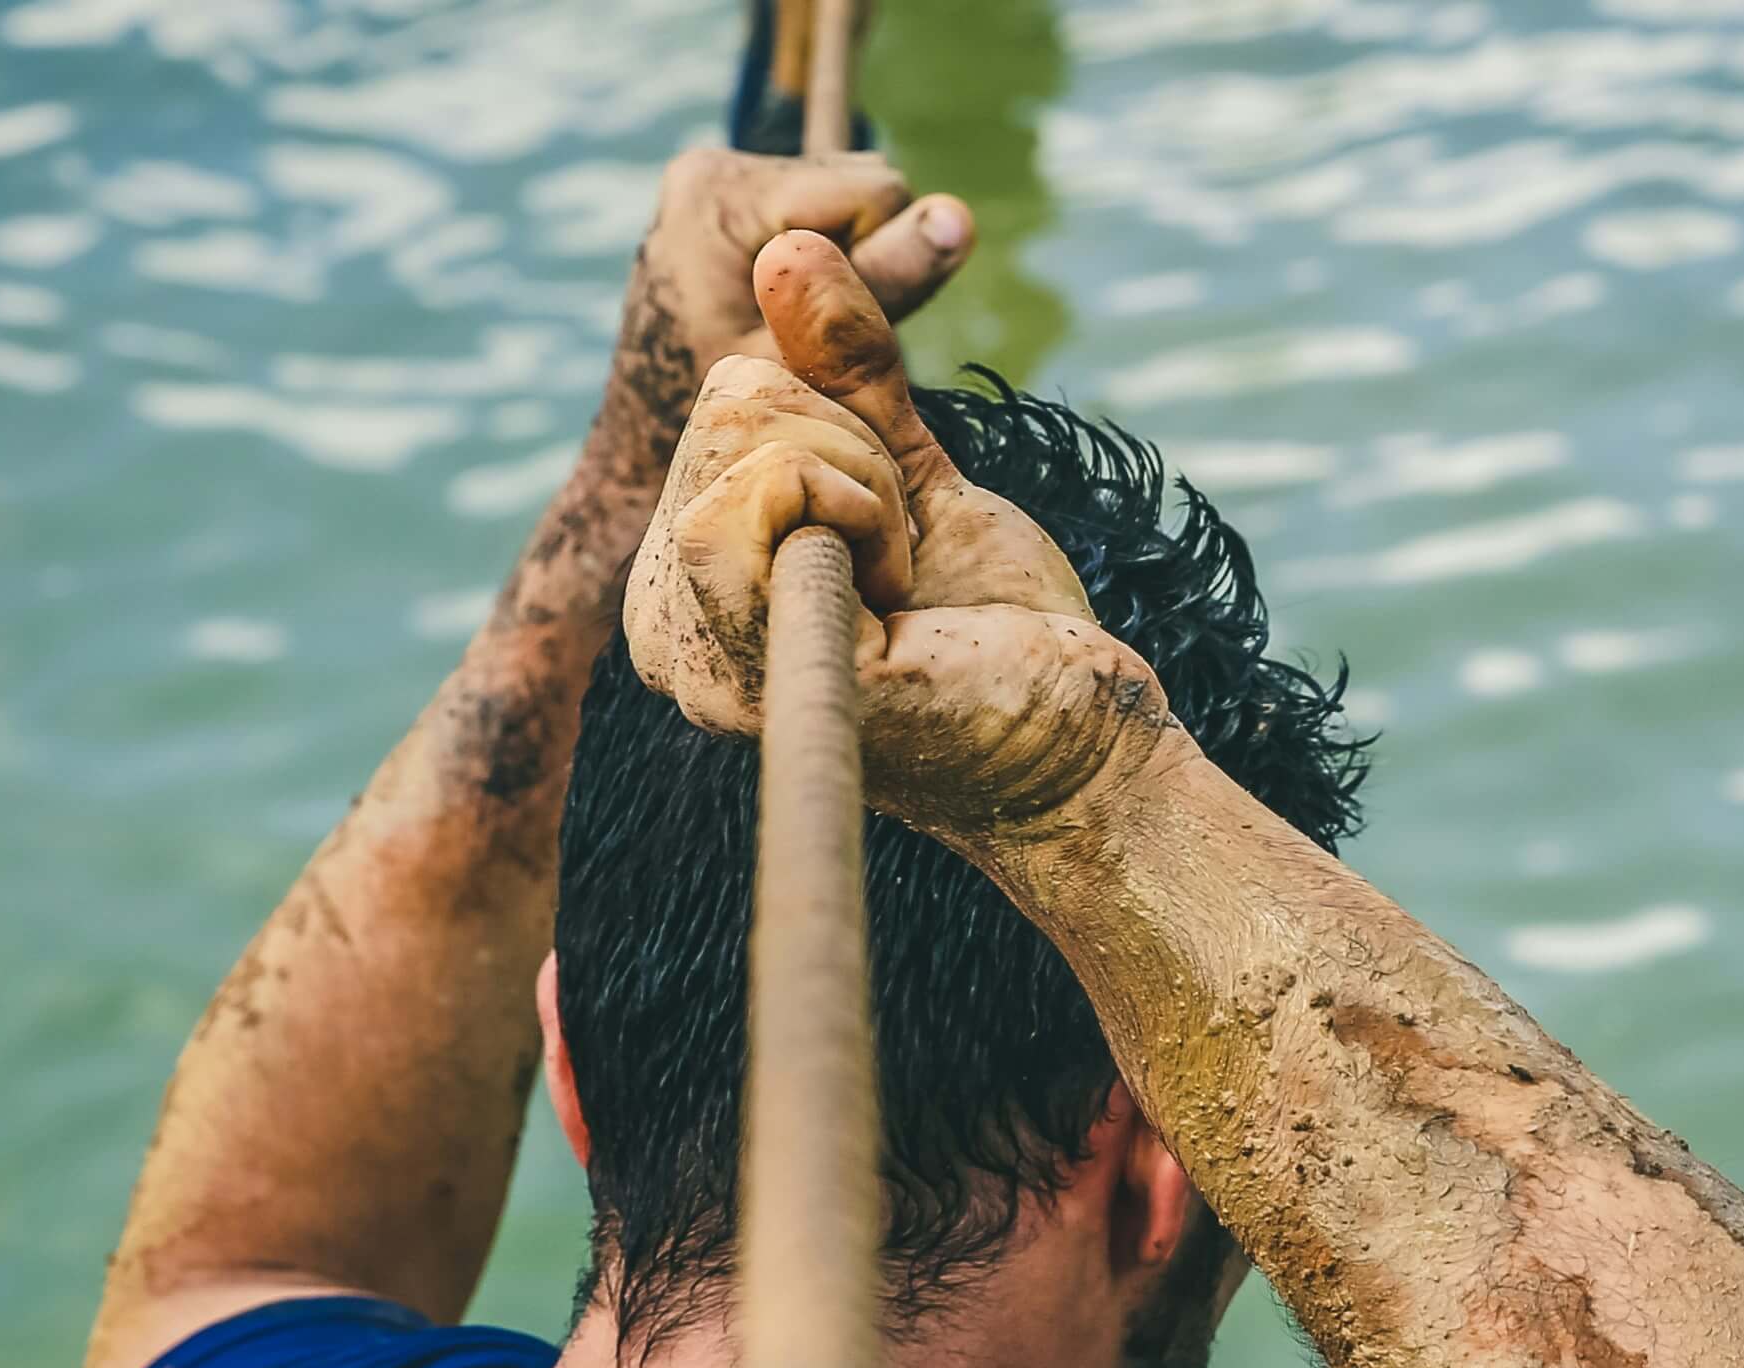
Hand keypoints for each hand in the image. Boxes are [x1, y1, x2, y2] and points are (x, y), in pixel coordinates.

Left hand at [597, 148, 971, 474]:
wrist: (647, 455)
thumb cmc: (731, 425)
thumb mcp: (818, 361)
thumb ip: (885, 285)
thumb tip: (959, 216)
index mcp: (721, 193)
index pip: (875, 194)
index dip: (884, 269)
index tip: (839, 336)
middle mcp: (715, 170)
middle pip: (866, 188)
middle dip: (868, 263)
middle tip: (821, 342)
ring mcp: (719, 182)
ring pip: (854, 202)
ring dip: (853, 267)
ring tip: (803, 334)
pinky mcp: (730, 202)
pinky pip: (826, 215)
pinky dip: (830, 265)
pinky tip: (793, 317)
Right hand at [623, 231, 1173, 842]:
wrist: (1078, 744)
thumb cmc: (997, 629)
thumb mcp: (912, 471)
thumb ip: (847, 371)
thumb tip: (789, 248)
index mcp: (683, 586)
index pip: (721, 401)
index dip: (835, 427)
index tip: (892, 532)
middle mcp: (666, 627)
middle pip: (730, 401)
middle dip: (854, 447)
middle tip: (905, 561)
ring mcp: (704, 656)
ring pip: (750, 433)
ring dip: (869, 482)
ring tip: (902, 582)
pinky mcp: (760, 664)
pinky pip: (765, 491)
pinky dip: (864, 502)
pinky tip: (902, 583)